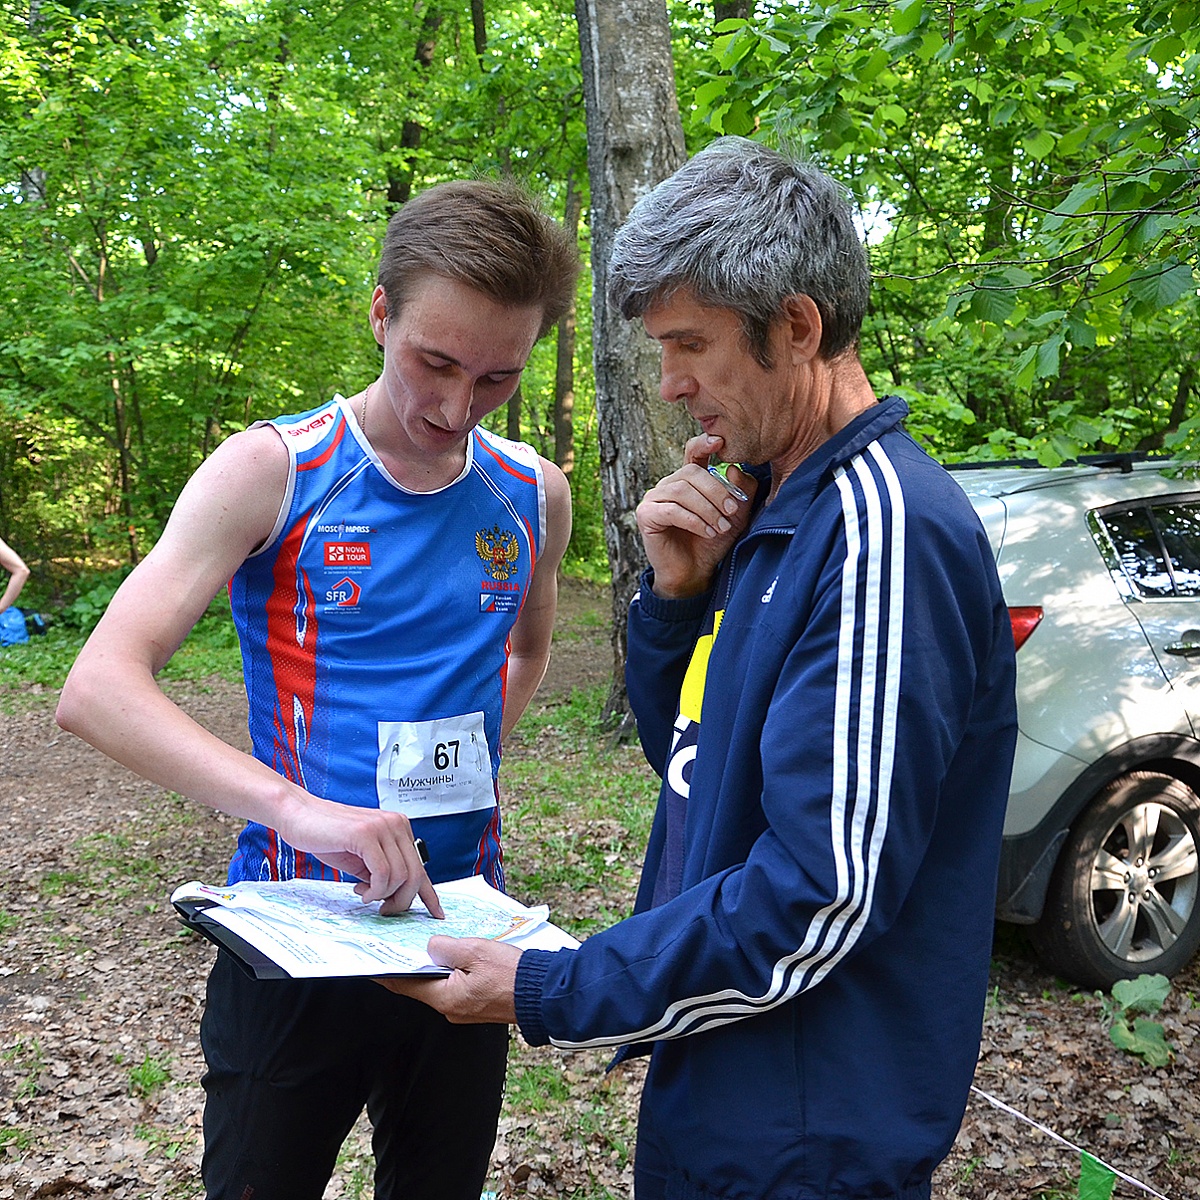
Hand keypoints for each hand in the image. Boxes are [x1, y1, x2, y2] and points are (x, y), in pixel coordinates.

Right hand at [275, 795, 443, 917]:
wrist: (298, 814)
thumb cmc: (326, 834)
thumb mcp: (362, 858)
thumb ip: (381, 872)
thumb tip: (396, 897)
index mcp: (399, 828)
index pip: (420, 866)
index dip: (429, 894)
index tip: (436, 913)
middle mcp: (396, 824)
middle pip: (415, 875)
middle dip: (401, 900)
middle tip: (384, 910)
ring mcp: (383, 827)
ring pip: (400, 876)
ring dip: (383, 895)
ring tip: (365, 895)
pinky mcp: (366, 834)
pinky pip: (383, 873)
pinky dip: (374, 889)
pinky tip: (361, 890)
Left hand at [377, 937, 520, 1023]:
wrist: (542, 993)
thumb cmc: (511, 974)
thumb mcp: (476, 952)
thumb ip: (448, 948)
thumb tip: (432, 946)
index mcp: (445, 998)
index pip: (406, 985)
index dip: (388, 972)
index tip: (372, 963)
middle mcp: (451, 1008)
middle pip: (423, 984)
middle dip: (413, 964)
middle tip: (402, 945)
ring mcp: (465, 1008)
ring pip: (441, 983)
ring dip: (434, 966)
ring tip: (430, 944)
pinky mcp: (479, 1003)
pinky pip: (457, 985)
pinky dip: (451, 970)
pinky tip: (456, 955)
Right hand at [636, 434, 756, 598]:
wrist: (694, 572)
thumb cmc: (713, 541)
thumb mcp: (736, 515)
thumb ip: (741, 491)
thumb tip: (734, 468)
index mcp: (688, 480)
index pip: (693, 452)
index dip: (704, 444)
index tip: (720, 442)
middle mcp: (669, 485)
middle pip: (691, 473)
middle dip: (715, 491)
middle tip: (732, 510)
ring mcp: (654, 498)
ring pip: (682, 491)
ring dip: (706, 509)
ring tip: (721, 527)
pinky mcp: (646, 515)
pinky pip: (671, 510)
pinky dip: (694, 520)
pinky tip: (707, 532)